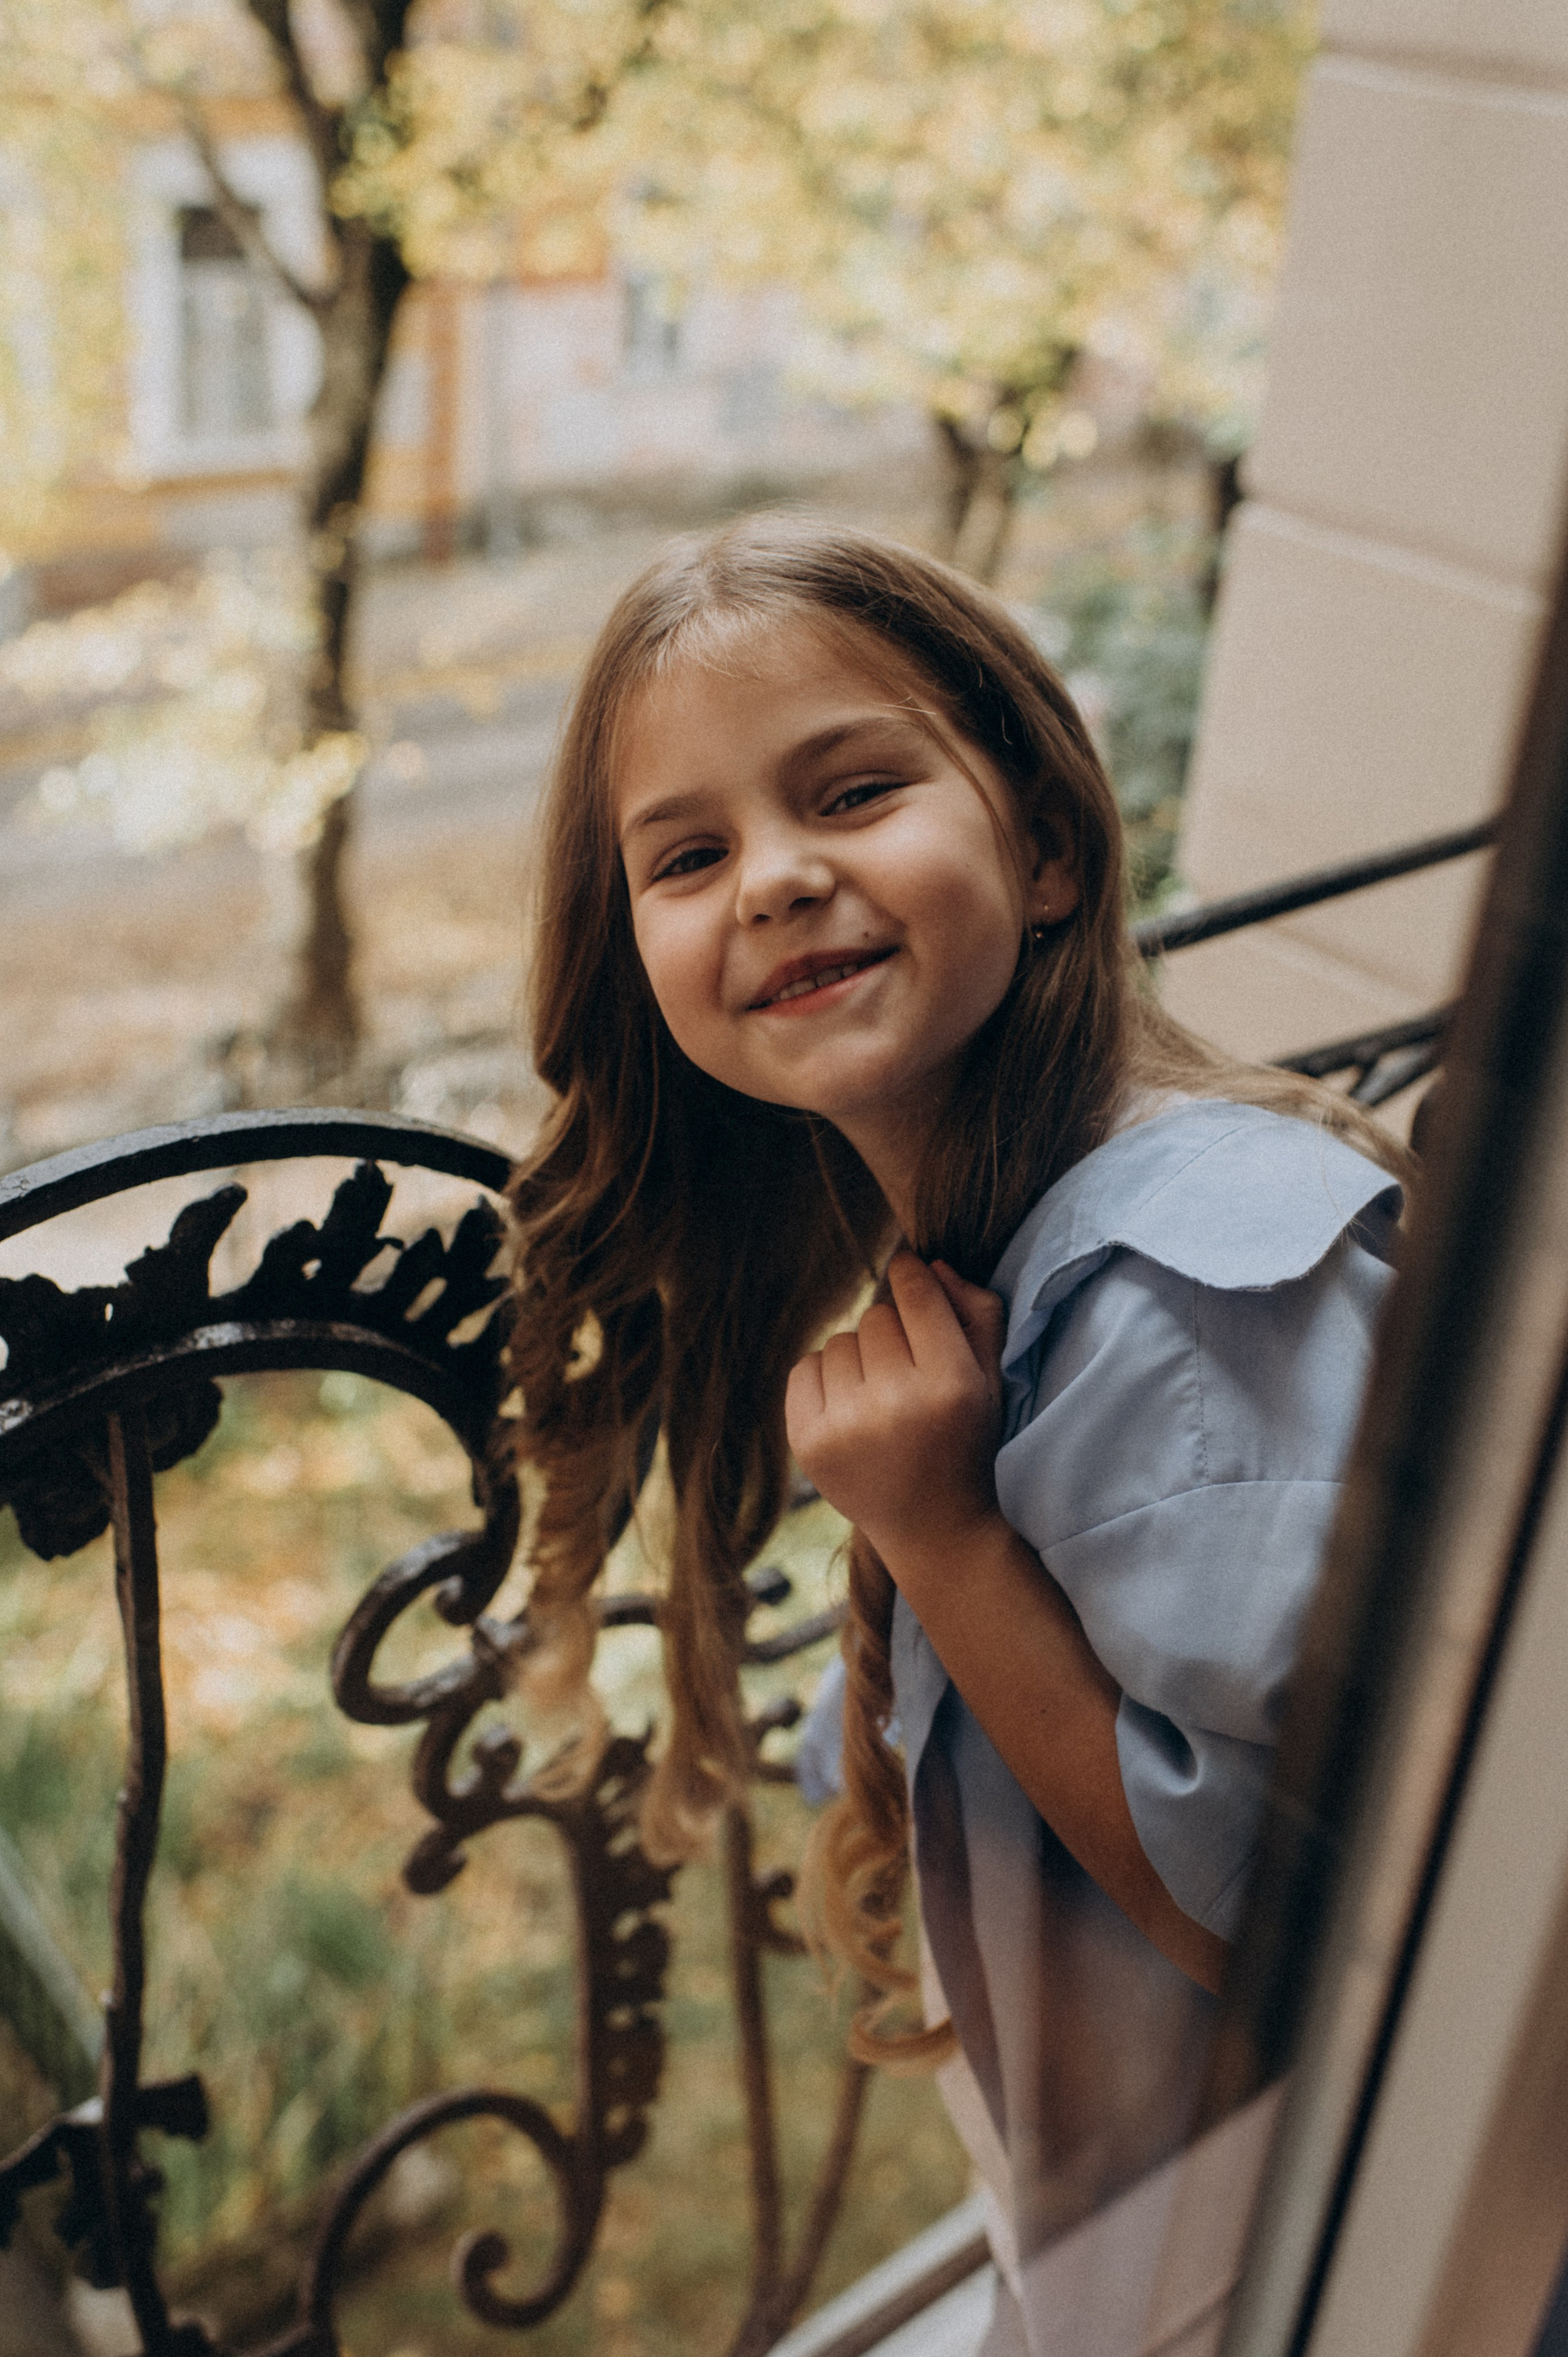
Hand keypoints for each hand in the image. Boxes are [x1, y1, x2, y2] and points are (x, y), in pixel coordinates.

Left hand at [785, 1252, 1008, 1583]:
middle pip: (877, 1316)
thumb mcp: (991, 1378)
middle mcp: (896, 1404)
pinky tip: (853, 1409)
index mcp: (950, 1385)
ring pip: (840, 1340)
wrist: (933, 1528)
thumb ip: (977, 1312)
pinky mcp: (808, 1442)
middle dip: (893, 1332)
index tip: (911, 1274)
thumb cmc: (967, 1441)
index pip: (916, 1294)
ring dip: (859, 1358)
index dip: (912, 1276)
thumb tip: (928, 1263)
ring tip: (883, 1397)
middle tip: (908, 1369)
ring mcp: (846, 1426)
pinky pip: (805, 1367)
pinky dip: (826, 1379)